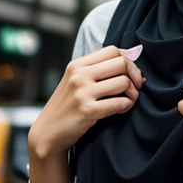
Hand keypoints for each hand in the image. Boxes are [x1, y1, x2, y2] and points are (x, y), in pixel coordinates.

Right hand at [28, 45, 144, 159]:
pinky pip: (120, 103)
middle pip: (121, 63)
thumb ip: (98, 70)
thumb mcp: (76, 82)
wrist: (48, 132)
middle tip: (135, 88)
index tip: (131, 74)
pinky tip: (121, 110)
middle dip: (134, 76)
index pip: (113, 50)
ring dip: (132, 93)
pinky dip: (126, 106)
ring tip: (128, 100)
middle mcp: (79, 75)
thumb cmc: (67, 107)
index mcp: (77, 65)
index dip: (128, 61)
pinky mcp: (88, 110)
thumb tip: (133, 57)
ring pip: (124, 82)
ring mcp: (82, 92)